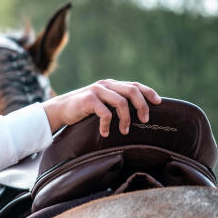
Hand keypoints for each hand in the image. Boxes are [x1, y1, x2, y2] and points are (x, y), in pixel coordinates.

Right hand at [41, 79, 160, 136]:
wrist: (59, 110)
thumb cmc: (83, 110)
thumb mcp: (101, 103)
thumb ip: (115, 102)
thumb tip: (138, 113)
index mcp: (111, 85)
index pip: (135, 85)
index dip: (148, 92)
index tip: (158, 102)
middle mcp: (106, 85)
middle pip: (132, 91)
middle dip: (142, 106)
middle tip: (145, 120)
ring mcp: (97, 91)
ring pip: (121, 102)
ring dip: (126, 119)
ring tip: (124, 131)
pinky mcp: (88, 99)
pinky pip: (104, 113)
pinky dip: (107, 124)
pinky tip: (104, 132)